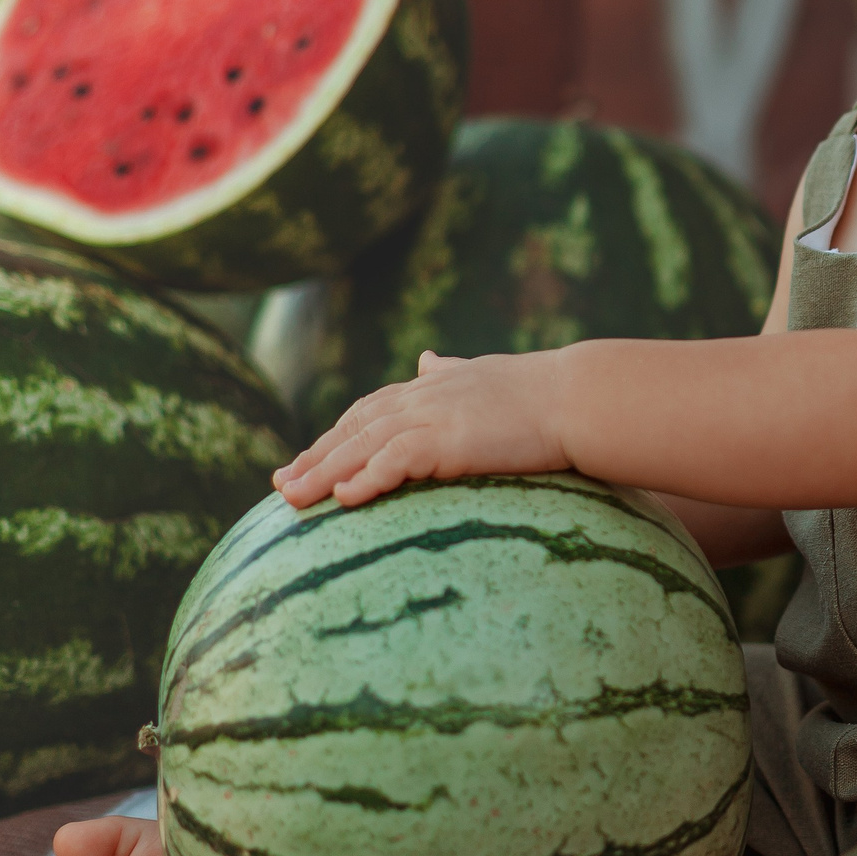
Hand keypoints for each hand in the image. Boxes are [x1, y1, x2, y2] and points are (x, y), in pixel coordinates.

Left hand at [274, 351, 571, 508]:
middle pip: (354, 429)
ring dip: (324, 472)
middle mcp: (423, 396)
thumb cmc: (542, 392)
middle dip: (314, 456)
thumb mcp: (485, 375)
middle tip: (280, 484)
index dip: (334, 435)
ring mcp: (434, 416)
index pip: (368, 411)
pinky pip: (397, 460)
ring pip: (363, 445)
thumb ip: (451, 370)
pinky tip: (344, 498)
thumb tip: (426, 357)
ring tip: (293, 497)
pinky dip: (367, 476)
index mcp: (431, 386)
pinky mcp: (449, 438)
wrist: (576, 397)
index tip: (304, 458)